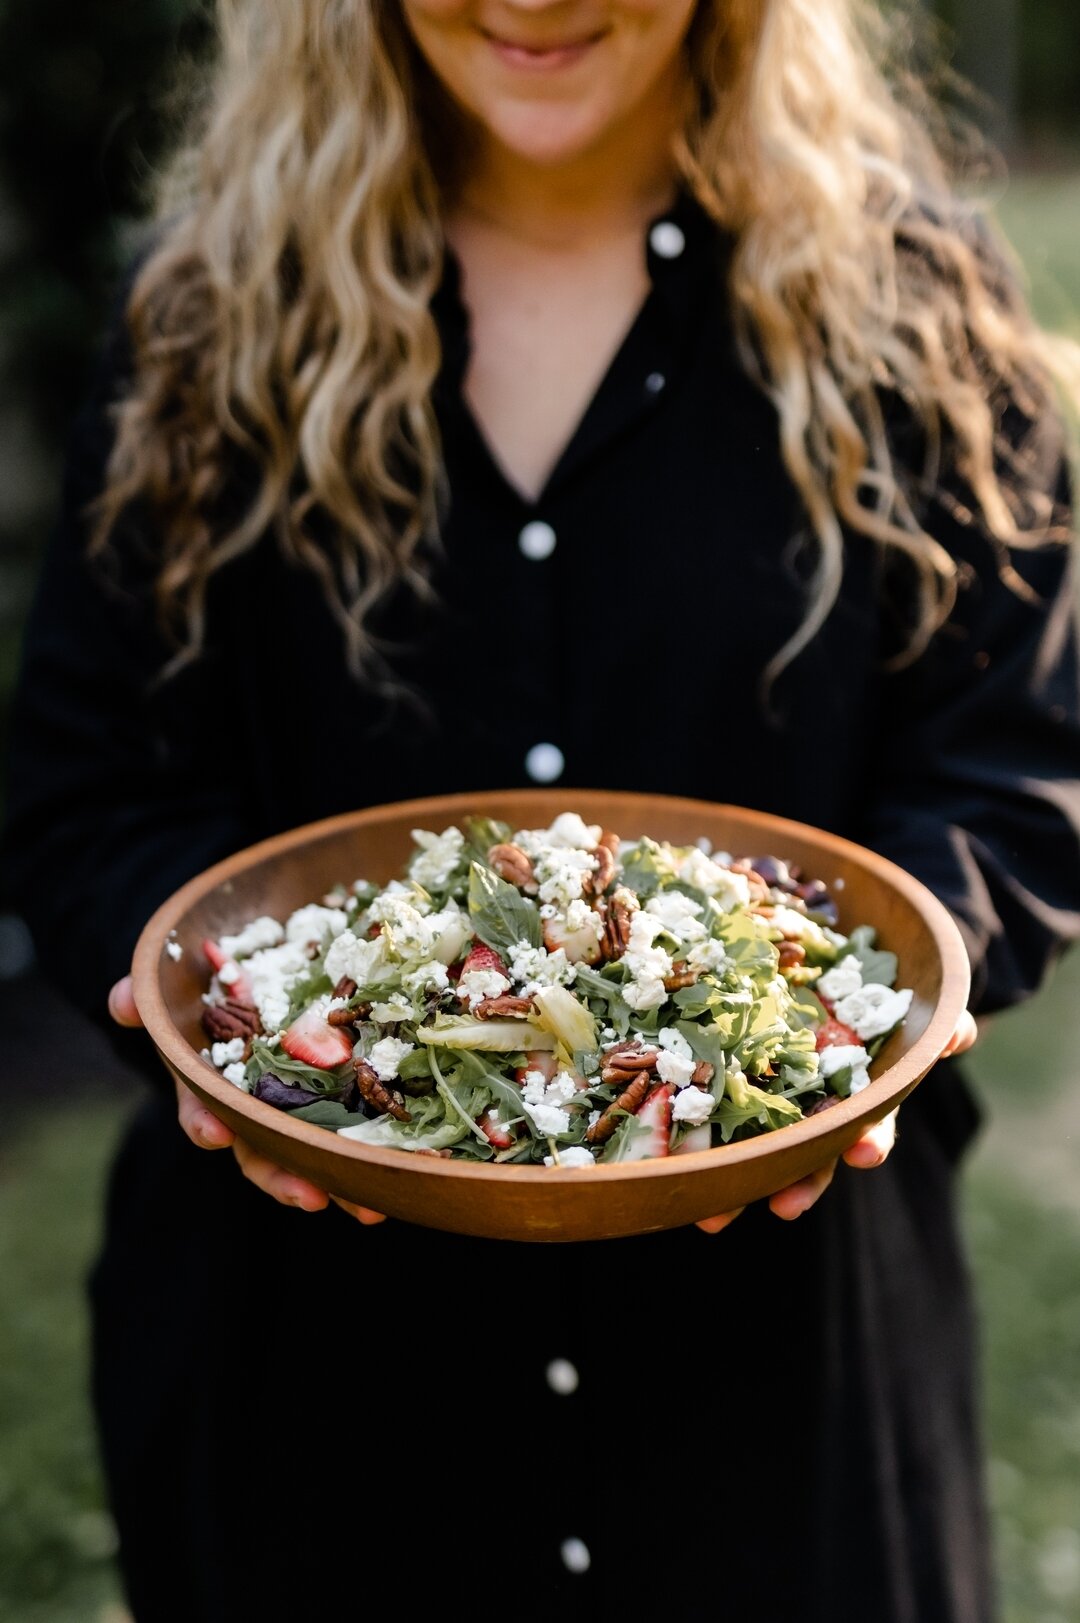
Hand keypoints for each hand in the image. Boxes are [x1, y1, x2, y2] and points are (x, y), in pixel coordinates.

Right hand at [107, 975, 386, 1224]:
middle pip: (265, 1153)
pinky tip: (408, 1171)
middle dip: (285, 1179)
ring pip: (315, 1155)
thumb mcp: (174, 993)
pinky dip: (379, 1152)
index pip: (201, 1112)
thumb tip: (121, 1000)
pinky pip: (358, 1131)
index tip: (214, 1133)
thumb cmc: (209, 999)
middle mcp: (254, 1111)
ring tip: (370, 1208)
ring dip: (340, 1183)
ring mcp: (297, 1112)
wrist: (250, 989)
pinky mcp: (340, 1102)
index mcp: (211, 1088)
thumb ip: (145, 998)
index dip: (205, 1123)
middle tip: (310, 1197)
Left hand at [694, 1009, 979, 1234]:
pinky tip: (664, 1165)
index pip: (868, 1125)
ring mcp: (769, 1107)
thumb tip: (959, 1034)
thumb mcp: (904, 1013)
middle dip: (797, 1184)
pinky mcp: (723, 1088)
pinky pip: (703, 1114)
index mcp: (858, 1096)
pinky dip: (688, 1141)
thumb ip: (937, 1025)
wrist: (817, 981)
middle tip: (782, 1208)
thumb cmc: (869, 1006)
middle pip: (806, 1154)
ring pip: (752, 1150)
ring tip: (711, 1218)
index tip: (863, 1154)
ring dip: (735, 1184)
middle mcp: (813, 1112)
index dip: (868, 1140)